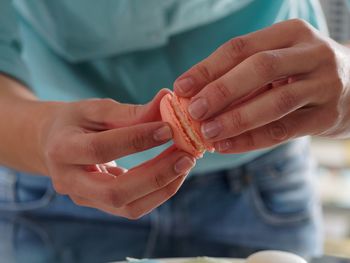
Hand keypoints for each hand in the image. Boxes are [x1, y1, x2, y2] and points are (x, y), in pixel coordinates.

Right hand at [41, 89, 195, 218]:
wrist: (54, 143)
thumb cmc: (76, 121)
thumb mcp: (96, 109)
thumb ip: (130, 111)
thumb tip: (168, 100)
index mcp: (62, 149)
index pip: (101, 149)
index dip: (137, 140)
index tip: (169, 128)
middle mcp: (69, 181)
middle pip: (115, 191)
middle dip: (156, 175)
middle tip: (186, 156)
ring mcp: (84, 198)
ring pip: (128, 207)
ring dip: (163, 187)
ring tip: (185, 163)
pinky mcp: (99, 205)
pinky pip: (132, 207)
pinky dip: (158, 192)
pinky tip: (174, 172)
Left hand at [174, 19, 349, 152]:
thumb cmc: (299, 73)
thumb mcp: (276, 61)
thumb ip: (240, 73)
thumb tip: (192, 94)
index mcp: (291, 33)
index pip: (241, 47)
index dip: (208, 68)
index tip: (181, 88)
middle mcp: (311, 54)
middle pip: (260, 68)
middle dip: (222, 90)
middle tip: (193, 111)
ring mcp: (324, 84)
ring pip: (275, 102)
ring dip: (236, 119)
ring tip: (206, 133)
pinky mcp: (327, 116)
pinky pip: (284, 131)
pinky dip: (251, 140)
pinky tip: (226, 146)